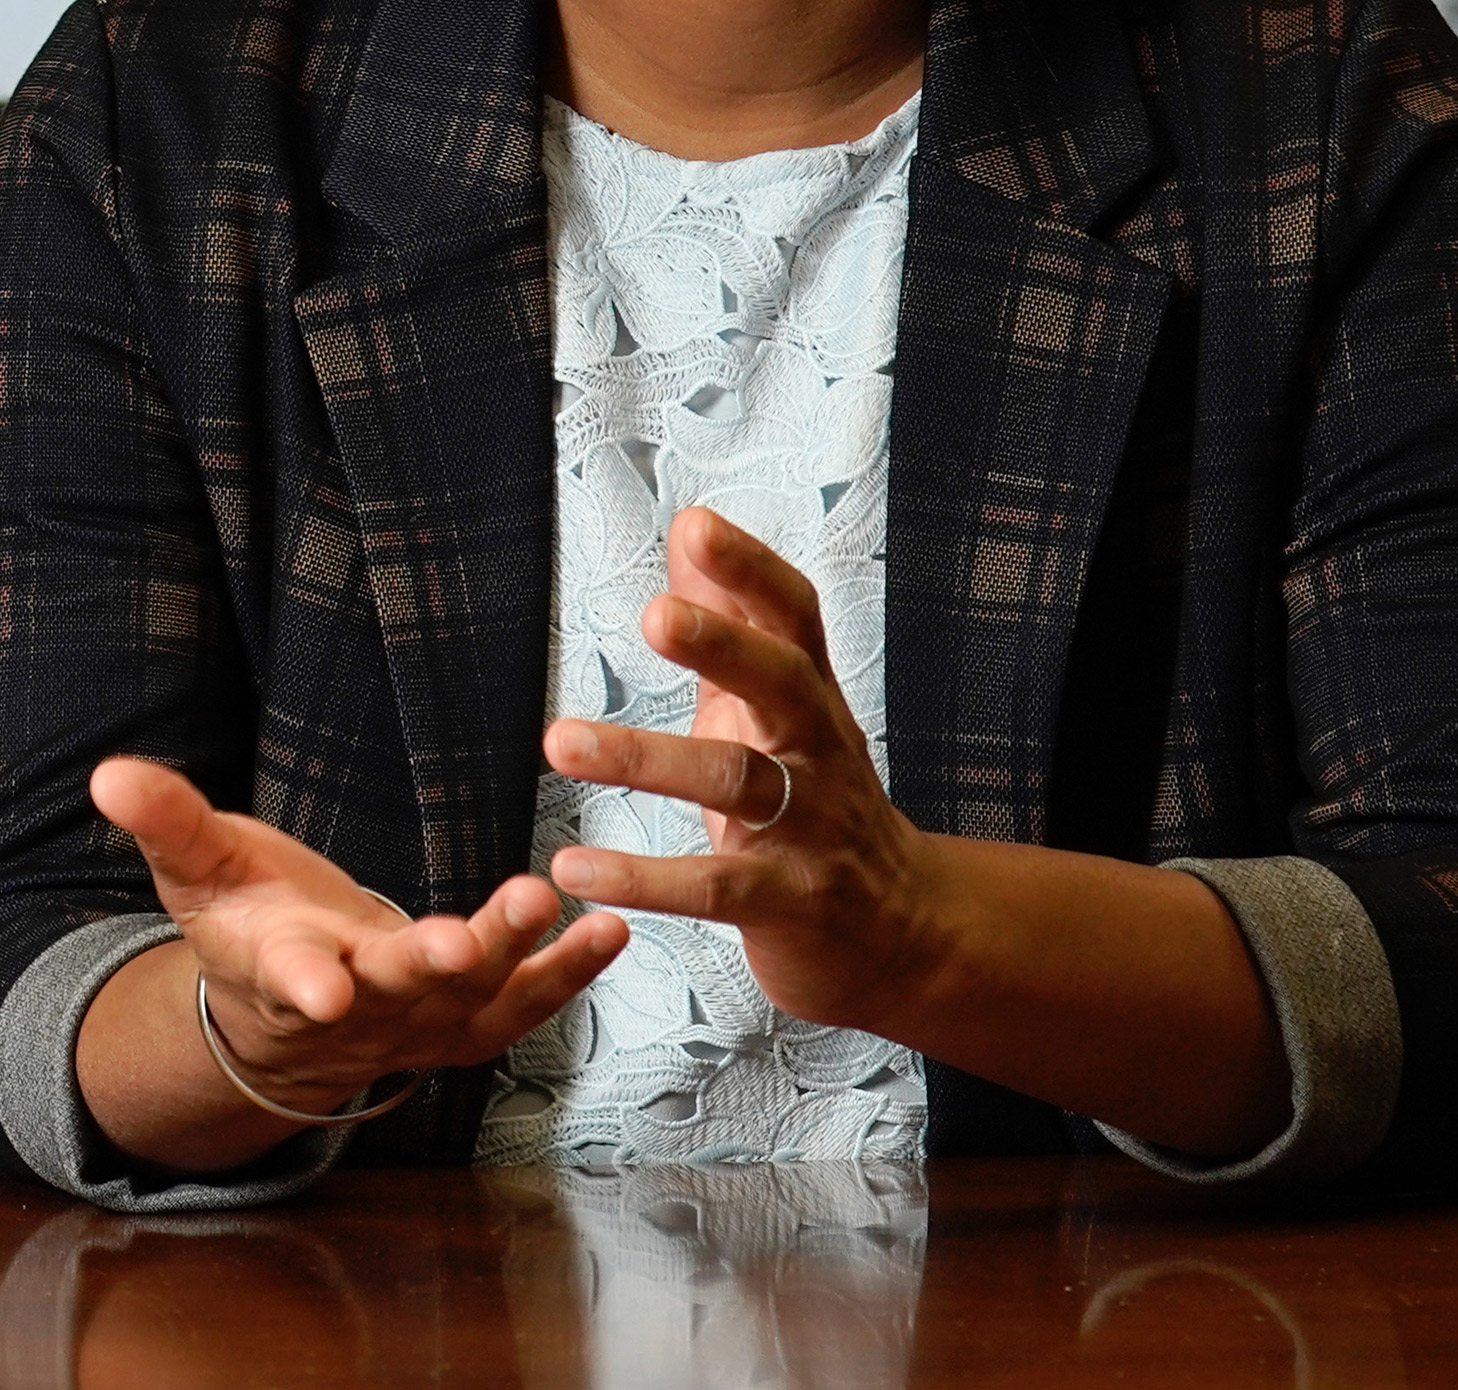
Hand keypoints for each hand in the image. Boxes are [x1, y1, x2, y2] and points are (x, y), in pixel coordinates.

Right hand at [85, 756, 624, 1151]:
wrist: (297, 1006)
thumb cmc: (247, 920)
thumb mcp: (197, 868)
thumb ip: (165, 821)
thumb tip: (108, 772)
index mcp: (282, 969)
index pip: (291, 982)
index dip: (307, 986)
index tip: (323, 990)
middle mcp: (359, 1007)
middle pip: (398, 988)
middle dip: (432, 963)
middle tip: (461, 941)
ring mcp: (421, 1021)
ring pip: (473, 997)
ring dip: (514, 955)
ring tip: (548, 902)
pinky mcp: (469, 1017)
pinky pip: (525, 1005)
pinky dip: (568, 975)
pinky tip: (609, 931)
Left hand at [542, 506, 957, 1035]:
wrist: (899, 931)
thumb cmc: (815, 801)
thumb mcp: (774, 708)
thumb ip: (732, 620)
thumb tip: (690, 525)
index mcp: (809, 695)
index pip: (793, 616)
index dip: (752, 570)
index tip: (697, 526)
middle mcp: (819, 750)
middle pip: (781, 683)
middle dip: (723, 646)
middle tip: (653, 616)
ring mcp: (811, 827)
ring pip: (734, 781)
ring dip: (645, 760)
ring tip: (559, 742)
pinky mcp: (790, 901)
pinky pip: (714, 889)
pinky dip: (643, 879)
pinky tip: (575, 867)